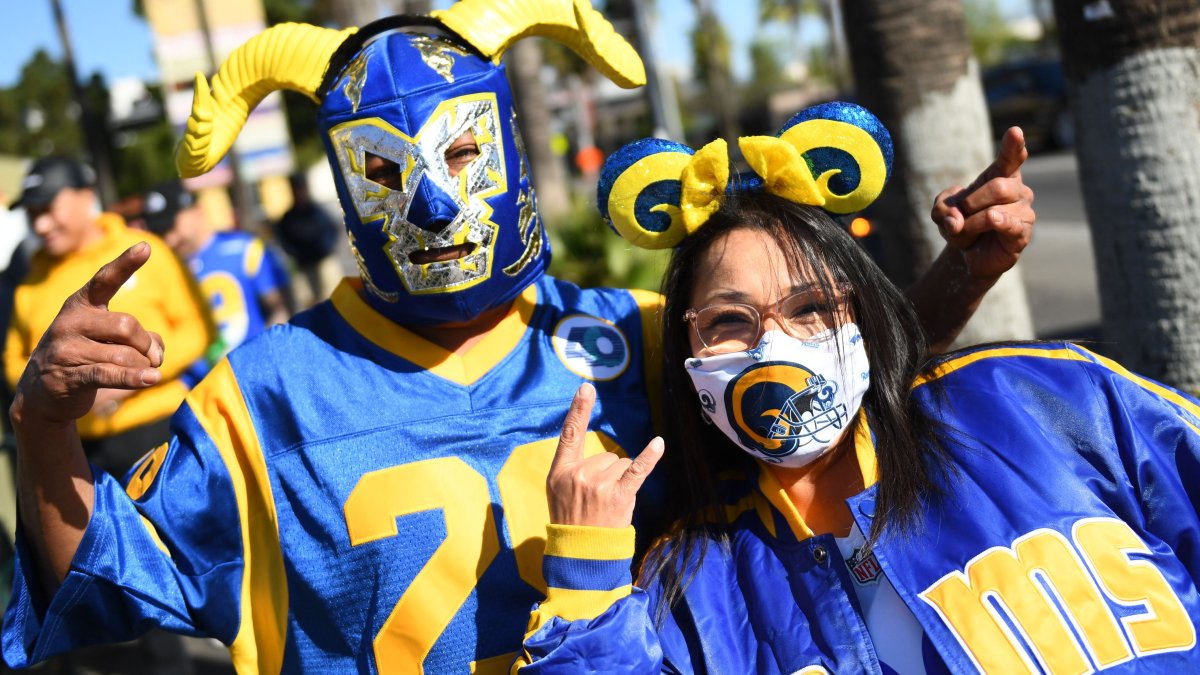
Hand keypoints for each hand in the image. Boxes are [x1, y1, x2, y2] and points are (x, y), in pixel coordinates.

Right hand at [11, 243, 164, 428]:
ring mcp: (66, 348)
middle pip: (126, 325)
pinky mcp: (68, 376)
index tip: (146, 247)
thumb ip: (139, 337)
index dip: (126, 263)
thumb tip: (157, 352)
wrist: (43, 393)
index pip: (105, 279)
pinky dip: (134, 378)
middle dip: (147, 344)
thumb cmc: (86, 359)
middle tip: (153, 358)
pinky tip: (151, 379)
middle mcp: (71, 322)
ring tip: (145, 373)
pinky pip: (109, 373)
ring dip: (142, 366)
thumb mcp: (109, 340)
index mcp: (81, 305)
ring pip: (124, 354)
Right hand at [547, 383, 664, 528]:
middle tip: (597, 500)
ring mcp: (599, 485)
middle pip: (607, 455)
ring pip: (622, 465)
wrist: (580, 554)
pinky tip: (658, 443)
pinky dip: (650, 457)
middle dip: (608, 475)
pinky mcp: (619, 495)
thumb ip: (572, 469)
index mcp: (561, 471)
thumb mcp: (558, 492)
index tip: (586, 388)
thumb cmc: (571, 520)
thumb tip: (600, 456)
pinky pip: (637, 470)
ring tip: (607, 505)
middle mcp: (579, 474)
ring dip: (620, 482)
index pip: (570, 434)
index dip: (578, 409)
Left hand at [931, 126, 1035, 279]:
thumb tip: (955, 221)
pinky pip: (1009, 225)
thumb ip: (942, 209)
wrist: (969, 254)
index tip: (1015, 131)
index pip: (1011, 156)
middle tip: (959, 216)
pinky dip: (995, 224)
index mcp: (1000, 175)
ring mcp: (1024, 211)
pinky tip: (993, 221)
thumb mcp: (942, 212)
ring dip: (971, 225)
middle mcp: (1017, 189)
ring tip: (968, 232)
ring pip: (994, 211)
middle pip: (997, 186)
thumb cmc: (961, 224)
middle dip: (969, 204)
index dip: (1014, 145)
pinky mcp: (1023, 232)